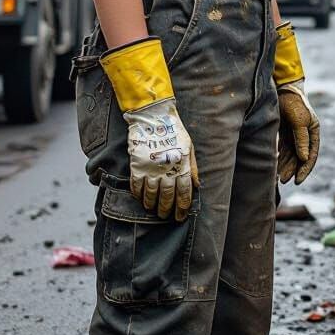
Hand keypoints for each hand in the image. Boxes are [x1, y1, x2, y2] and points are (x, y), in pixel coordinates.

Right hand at [124, 97, 199, 219]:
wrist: (154, 118)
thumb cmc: (174, 131)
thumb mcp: (188, 147)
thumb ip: (192, 167)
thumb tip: (197, 185)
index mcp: (182, 165)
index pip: (184, 192)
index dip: (182, 206)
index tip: (180, 216)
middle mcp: (167, 170)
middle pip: (167, 196)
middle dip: (167, 209)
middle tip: (165, 216)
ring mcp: (151, 169)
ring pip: (151, 194)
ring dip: (152, 204)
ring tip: (153, 209)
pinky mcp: (137, 166)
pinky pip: (136, 186)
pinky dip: (138, 194)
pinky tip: (140, 199)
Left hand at [277, 81, 319, 183]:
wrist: (281, 88)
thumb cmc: (293, 102)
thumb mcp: (299, 120)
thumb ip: (302, 139)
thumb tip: (304, 158)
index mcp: (313, 131)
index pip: (311, 154)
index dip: (305, 169)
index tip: (297, 181)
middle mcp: (305, 134)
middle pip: (300, 157)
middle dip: (292, 170)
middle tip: (283, 181)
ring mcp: (294, 134)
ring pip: (290, 155)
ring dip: (285, 166)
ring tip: (277, 177)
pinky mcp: (283, 132)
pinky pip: (282, 149)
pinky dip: (278, 158)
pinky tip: (273, 165)